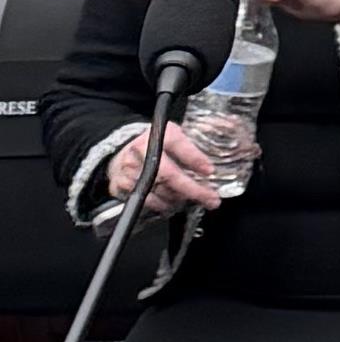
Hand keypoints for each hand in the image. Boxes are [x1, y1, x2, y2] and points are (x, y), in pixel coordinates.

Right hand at [89, 122, 222, 217]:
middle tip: (211, 198)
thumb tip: (216, 156)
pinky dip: (164, 206)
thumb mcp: (174, 135)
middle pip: (168, 174)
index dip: (194, 158)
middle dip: (193, 189)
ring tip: (197, 200)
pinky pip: (146, 202)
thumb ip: (193, 144)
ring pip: (159, 191)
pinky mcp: (120, 186)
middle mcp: (140, 152)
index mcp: (156, 135)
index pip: (177, 144)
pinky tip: (175, 204)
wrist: (123, 151)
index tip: (209, 170)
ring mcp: (128, 170)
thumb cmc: (155, 145)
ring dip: (181, 199)